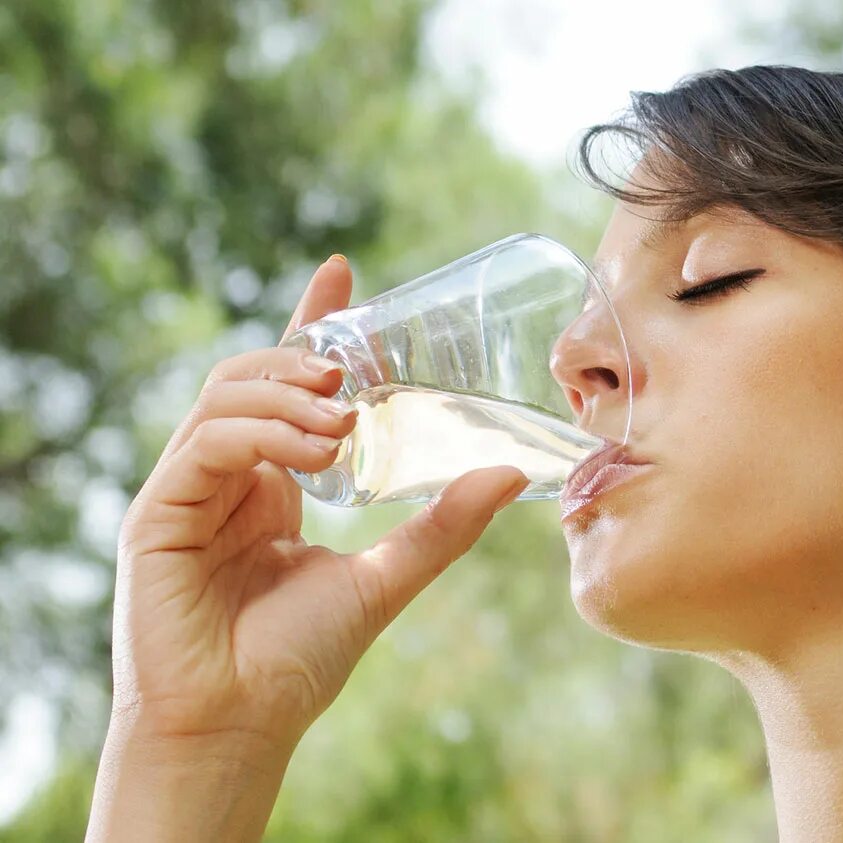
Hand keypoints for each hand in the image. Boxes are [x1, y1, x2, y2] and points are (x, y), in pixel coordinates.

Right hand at [110, 255, 527, 751]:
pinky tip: (311, 451)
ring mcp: (188, 489)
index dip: (311, 325)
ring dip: (287, 394)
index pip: (285, 384)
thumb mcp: (385, 578)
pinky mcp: (157, 513)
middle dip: (300, 358)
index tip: (343, 273)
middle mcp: (228, 475)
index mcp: (273, 481)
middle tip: (351, 377)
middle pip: (250, 376)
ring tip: (343, 417)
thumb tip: (507, 471)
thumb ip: (442, 525)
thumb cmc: (299, 660)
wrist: (240, 726)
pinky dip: (261, 433)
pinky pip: (206, 444)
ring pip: (225, 397)